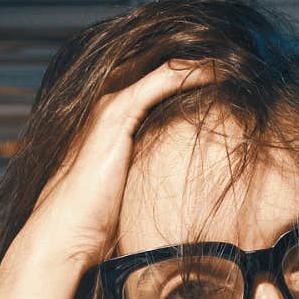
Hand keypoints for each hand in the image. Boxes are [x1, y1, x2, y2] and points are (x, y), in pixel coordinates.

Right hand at [0, 59, 215, 298]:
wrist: (64, 237)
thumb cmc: (95, 227)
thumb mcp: (132, 195)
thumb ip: (151, 182)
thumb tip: (183, 197)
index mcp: (110, 124)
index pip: (154, 87)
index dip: (186, 79)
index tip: (223, 81)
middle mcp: (107, 107)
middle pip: (158, 70)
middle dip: (195, 64)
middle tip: (235, 63)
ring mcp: (109, 107)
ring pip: (164, 69)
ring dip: (200, 64)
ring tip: (234, 62)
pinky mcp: (116, 113)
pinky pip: (163, 80)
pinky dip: (192, 73)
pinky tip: (218, 71)